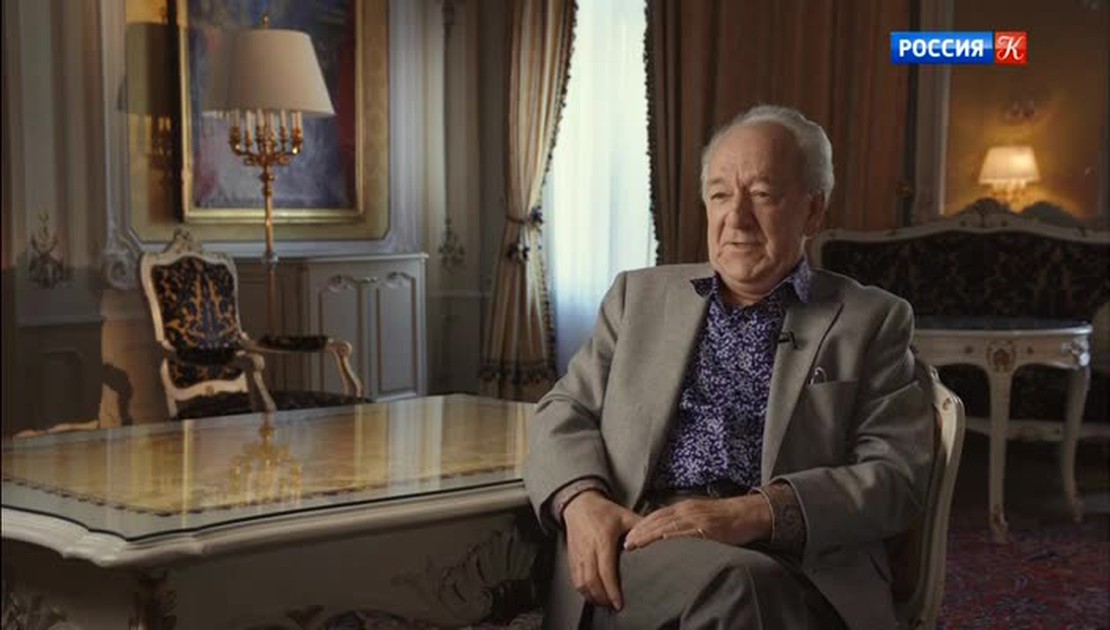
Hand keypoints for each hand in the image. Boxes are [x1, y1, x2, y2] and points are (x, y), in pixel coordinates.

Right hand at [562, 490, 641, 610]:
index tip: (618, 602)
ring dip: (592, 596)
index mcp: (603, 540)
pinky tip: (591, 594)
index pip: (606, 570)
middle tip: (614, 606)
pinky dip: (582, 590)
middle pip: (592, 581)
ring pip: (581, 582)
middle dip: (602, 597)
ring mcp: (578, 554)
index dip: (611, 589)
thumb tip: (659, 534)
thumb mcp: (624, 515)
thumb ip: (641, 526)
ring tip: (604, 603)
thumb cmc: (602, 510)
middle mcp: (588, 549)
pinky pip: (575, 578)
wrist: (579, 504)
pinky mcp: (572, 557)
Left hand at [623, 495, 771, 549]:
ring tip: (636, 546)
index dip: (641, 525)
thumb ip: (683, 522)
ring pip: (669, 526)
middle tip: (625, 544)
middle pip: (658, 520)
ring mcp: (698, 519)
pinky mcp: (709, 529)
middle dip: (640, 532)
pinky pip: (688, 534)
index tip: (627, 535)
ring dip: (650, 536)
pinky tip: (662, 543)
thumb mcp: (700, 514)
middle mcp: (688, 511)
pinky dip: (673, 538)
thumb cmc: (724, 517)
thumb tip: (666, 534)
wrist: (748, 513)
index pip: (657, 515)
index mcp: (684, 507)